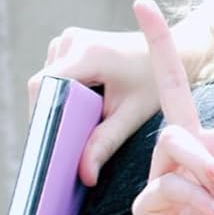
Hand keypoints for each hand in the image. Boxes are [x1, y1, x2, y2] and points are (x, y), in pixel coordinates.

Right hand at [28, 14, 213, 184]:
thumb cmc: (155, 82)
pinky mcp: (70, 43)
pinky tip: (82, 107)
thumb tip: (84, 176)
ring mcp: (70, 39)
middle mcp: (73, 40)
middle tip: (64, 145)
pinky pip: (54, 74)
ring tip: (80, 124)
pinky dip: (63, 93)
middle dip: (50, 115)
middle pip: (42, 86)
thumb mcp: (132, 115)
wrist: (173, 52)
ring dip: (58, 104)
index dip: (40, 116)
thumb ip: (105, 143)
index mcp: (88, 53)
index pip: (43, 86)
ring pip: (46, 81)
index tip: (48, 144)